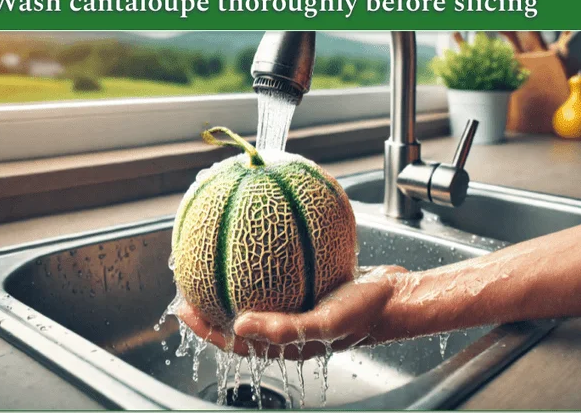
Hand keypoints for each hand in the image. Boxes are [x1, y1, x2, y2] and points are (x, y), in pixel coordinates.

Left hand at [177, 265, 408, 359]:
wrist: (397, 295)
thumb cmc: (366, 314)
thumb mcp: (324, 324)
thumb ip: (283, 329)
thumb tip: (238, 326)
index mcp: (284, 343)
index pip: (233, 340)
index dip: (205, 328)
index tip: (182, 308)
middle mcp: (286, 325)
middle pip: (237, 318)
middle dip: (210, 304)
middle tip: (188, 283)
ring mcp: (297, 305)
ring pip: (255, 295)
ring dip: (230, 282)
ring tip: (212, 260)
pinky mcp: (308, 286)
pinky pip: (277, 273)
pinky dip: (262, 260)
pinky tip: (258, 238)